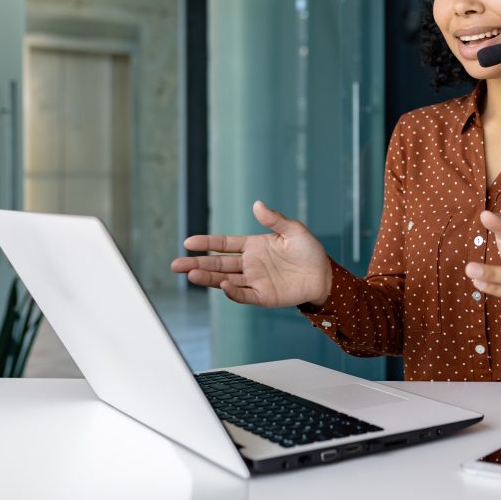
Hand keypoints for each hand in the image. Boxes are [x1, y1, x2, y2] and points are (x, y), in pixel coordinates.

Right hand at [170, 201, 331, 307]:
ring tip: (190, 274)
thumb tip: (257, 204)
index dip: (206, 243)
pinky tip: (223, 285)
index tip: (188, 243)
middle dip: (197, 263)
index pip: (224, 244)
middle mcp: (250, 264)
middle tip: (176, 265)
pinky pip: (245, 295)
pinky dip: (233, 292)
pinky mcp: (264, 295)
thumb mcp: (294, 230)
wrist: (324, 274)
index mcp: (253, 246)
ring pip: (225, 279)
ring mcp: (255, 280)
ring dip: (208, 277)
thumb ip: (275, 219)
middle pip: (218, 263)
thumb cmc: (308, 251)